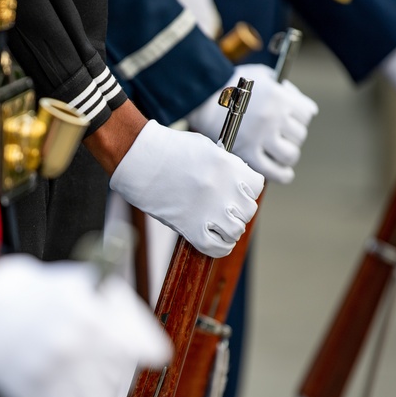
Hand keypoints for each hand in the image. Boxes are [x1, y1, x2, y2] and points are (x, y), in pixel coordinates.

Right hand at [0, 254, 171, 396]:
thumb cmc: (40, 293)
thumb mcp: (85, 283)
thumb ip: (123, 311)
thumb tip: (157, 352)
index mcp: (89, 316)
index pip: (146, 351)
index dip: (147, 351)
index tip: (147, 354)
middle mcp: (72, 348)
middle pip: (122, 377)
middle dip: (116, 369)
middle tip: (100, 360)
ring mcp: (50, 378)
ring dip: (102, 396)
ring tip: (86, 381)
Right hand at [109, 119, 263, 257]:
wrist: (139, 158)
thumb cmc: (167, 149)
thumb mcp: (205, 148)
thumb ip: (225, 165)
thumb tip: (236, 182)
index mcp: (228, 166)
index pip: (256, 186)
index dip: (246, 190)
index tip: (236, 191)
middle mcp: (223, 188)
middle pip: (248, 210)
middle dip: (238, 210)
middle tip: (223, 208)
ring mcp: (208, 209)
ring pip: (235, 230)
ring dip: (229, 229)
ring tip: (216, 224)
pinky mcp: (190, 227)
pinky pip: (217, 247)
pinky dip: (218, 246)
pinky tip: (211, 238)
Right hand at [186, 64, 318, 184]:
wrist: (202, 98)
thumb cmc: (231, 85)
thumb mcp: (261, 76)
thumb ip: (284, 88)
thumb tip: (302, 106)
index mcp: (280, 98)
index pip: (307, 113)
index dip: (300, 116)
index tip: (291, 119)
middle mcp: (274, 118)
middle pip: (299, 135)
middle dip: (292, 135)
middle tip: (280, 135)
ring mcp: (261, 138)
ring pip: (290, 154)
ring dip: (288, 154)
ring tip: (280, 152)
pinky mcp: (248, 154)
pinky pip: (274, 171)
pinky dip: (283, 174)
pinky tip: (284, 174)